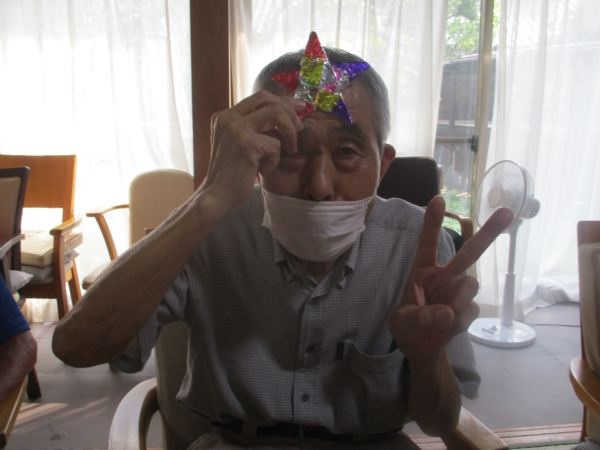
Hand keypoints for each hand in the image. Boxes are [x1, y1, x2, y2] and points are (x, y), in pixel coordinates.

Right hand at [200, 90, 305, 208]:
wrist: (218, 195)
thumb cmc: (233, 174)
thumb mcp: (242, 144)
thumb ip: (256, 128)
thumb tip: (288, 114)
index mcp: (225, 116)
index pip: (259, 97)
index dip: (283, 101)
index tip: (299, 108)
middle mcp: (228, 118)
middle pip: (268, 100)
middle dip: (290, 113)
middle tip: (299, 129)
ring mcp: (236, 128)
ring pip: (276, 114)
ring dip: (289, 133)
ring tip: (288, 150)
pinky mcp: (246, 143)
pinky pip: (275, 144)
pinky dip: (275, 160)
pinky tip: (263, 171)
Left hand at [388, 196, 512, 363]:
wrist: (421, 347)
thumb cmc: (407, 326)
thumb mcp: (403, 321)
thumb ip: (422, 316)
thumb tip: (449, 313)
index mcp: (423, 271)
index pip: (428, 244)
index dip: (432, 223)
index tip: (437, 199)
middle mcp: (445, 276)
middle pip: (469, 252)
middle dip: (488, 233)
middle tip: (506, 212)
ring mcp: (459, 292)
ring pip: (470, 286)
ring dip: (458, 301)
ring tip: (443, 317)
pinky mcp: (469, 309)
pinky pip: (471, 311)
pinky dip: (459, 322)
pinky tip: (447, 328)